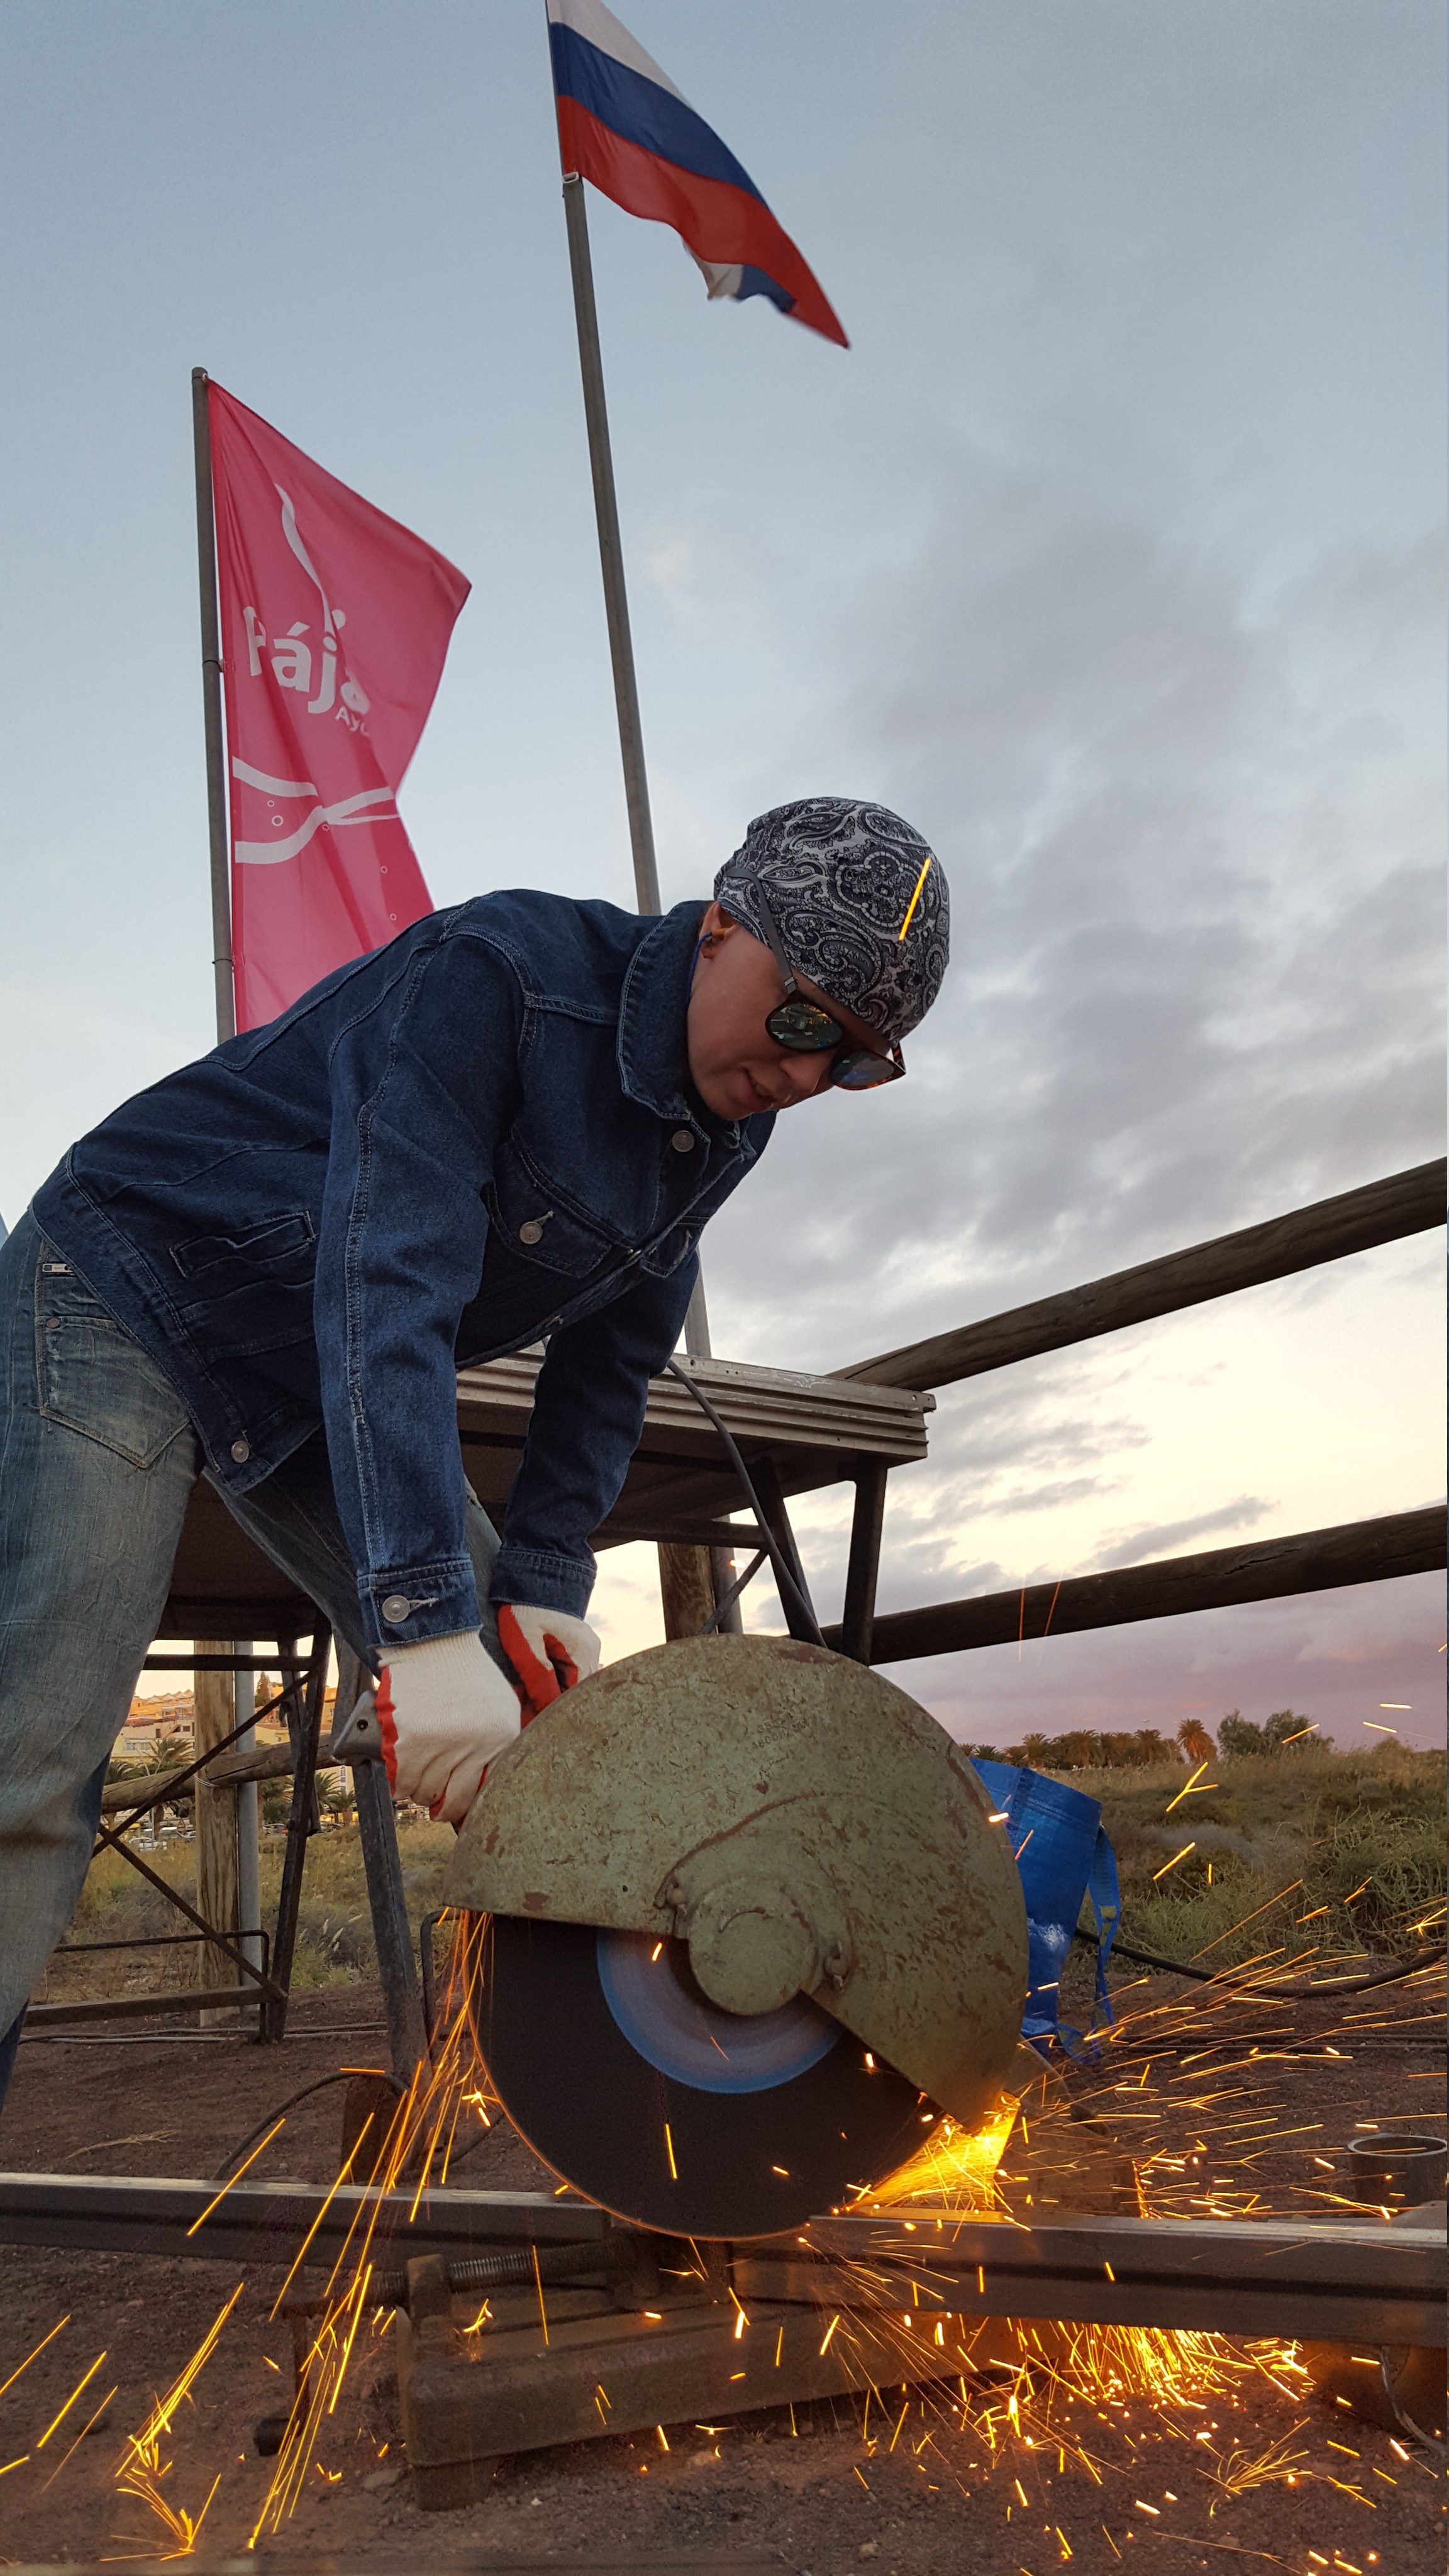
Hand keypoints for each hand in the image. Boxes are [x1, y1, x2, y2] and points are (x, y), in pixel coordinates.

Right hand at [376, 1631, 522, 1825]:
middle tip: (436, 1806)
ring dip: (420, 1794)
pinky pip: (402, 1781)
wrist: (434, 1642)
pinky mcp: (410, 1741)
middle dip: (443, 1808)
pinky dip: (400, 1786)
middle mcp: (475, 1745)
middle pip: (454, 1800)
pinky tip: (402, 1780)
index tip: (459, 1810)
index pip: (485, 1792)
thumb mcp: (502, 1706)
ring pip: (425, 1793)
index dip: (469, 1806)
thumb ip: (500, 1743)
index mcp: (501, 1738)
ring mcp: (441, 1745)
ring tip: (418, 1785)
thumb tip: (488, 1783)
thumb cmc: (466, 1674)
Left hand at [496, 1603, 600, 1720]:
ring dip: (548, 1695)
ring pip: (568, 1686)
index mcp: (583, 1654)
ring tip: (523, 1702)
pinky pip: (566, 1674)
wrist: (530, 1577)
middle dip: (548, 1706)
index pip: (572, 1699)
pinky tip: (531, 1687)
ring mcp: (584, 1649)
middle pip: (573, 1694)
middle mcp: (590, 1653)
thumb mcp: (526, 1646)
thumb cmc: (525, 1609)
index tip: (527, 1725)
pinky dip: (550, 1683)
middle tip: (522, 1717)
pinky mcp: (574, 1646)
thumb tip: (545, 1713)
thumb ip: (539, 1680)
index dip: (549, 1714)